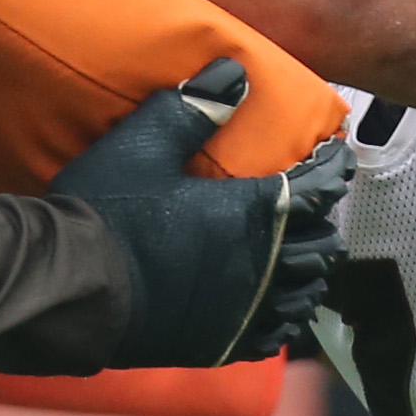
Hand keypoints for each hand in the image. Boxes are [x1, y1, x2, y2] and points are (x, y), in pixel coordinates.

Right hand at [49, 58, 352, 368]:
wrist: (73, 290)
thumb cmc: (107, 212)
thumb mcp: (142, 143)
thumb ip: (193, 107)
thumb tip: (234, 70)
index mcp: (249, 214)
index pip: (314, 189)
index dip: (333, 170)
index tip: (341, 158)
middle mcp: (260, 266)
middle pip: (319, 245)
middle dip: (324, 223)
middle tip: (316, 207)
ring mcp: (242, 311)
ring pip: (305, 295)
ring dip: (310, 271)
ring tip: (304, 256)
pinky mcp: (220, 345)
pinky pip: (276, 337)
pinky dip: (287, 318)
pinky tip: (280, 310)